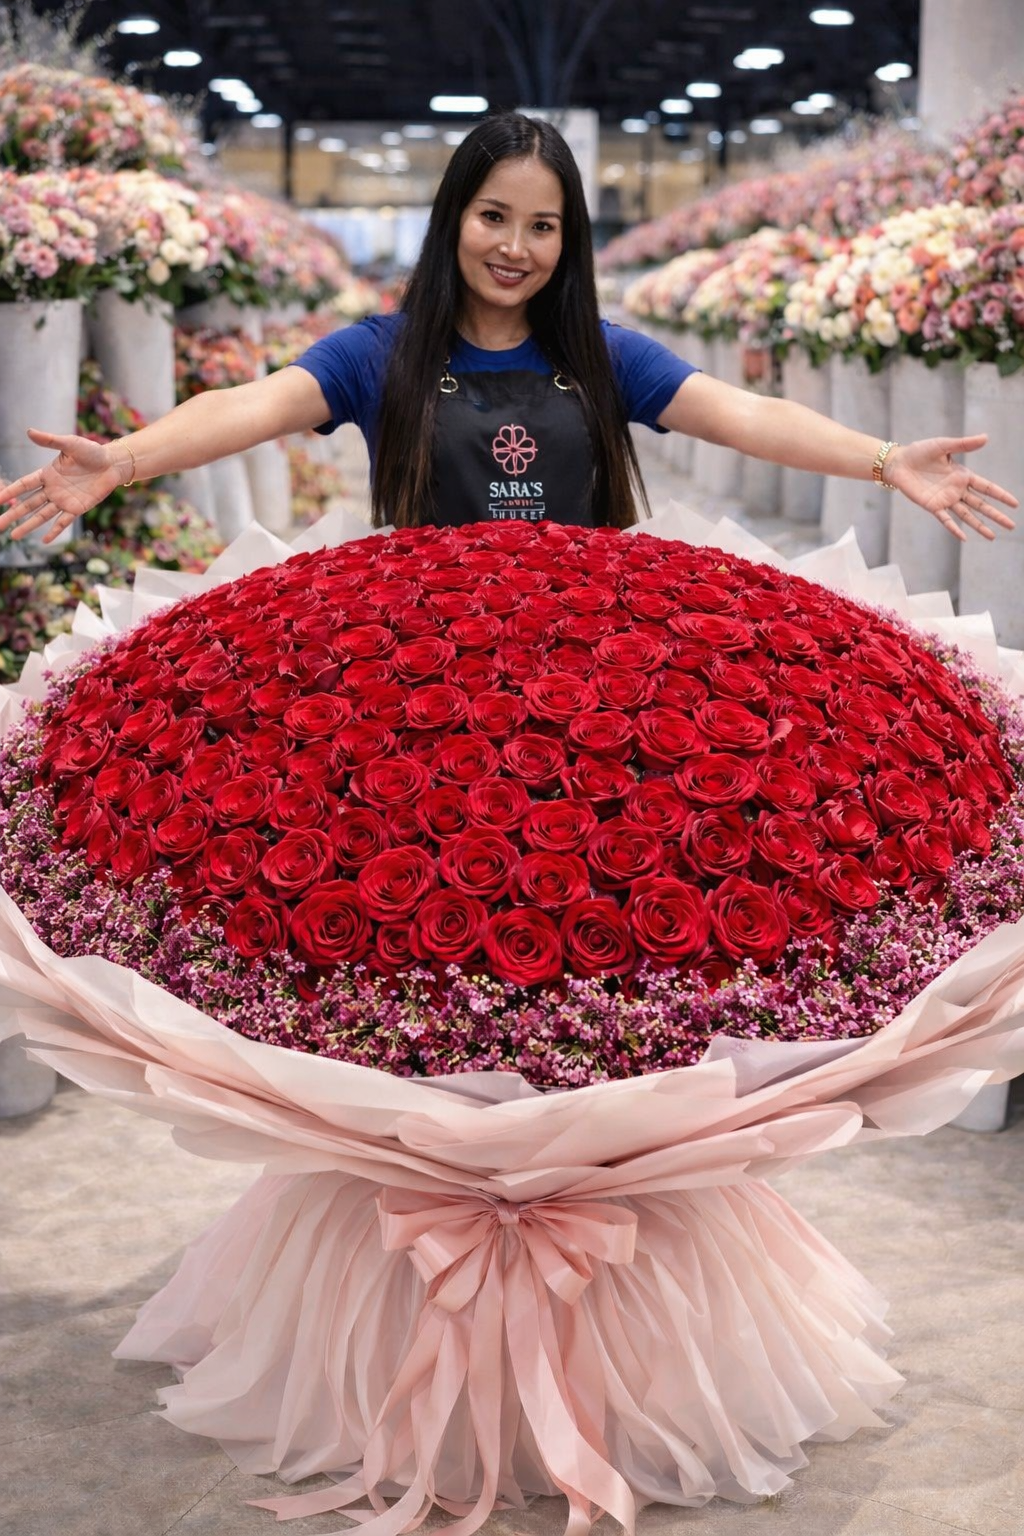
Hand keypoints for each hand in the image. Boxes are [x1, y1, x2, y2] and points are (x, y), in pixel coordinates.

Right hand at [0, 429, 126, 542]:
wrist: (113, 464)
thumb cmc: (91, 451)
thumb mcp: (70, 444)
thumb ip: (50, 440)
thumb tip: (29, 431)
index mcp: (48, 474)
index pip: (24, 485)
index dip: (10, 492)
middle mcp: (53, 490)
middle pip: (28, 504)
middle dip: (12, 515)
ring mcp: (64, 500)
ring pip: (41, 516)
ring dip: (28, 526)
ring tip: (14, 536)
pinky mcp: (78, 509)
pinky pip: (63, 522)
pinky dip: (54, 531)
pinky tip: (44, 540)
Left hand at [885, 434, 1016, 541]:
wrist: (899, 462)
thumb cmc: (920, 452)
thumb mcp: (944, 445)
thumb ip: (964, 444)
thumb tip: (986, 438)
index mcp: (963, 475)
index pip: (987, 487)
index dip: (1000, 495)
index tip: (1015, 504)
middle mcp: (957, 490)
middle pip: (981, 505)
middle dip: (996, 515)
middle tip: (1011, 525)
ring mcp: (945, 500)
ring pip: (967, 516)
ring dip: (980, 526)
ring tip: (993, 537)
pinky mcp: (932, 506)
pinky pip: (945, 520)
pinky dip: (954, 528)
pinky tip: (964, 538)